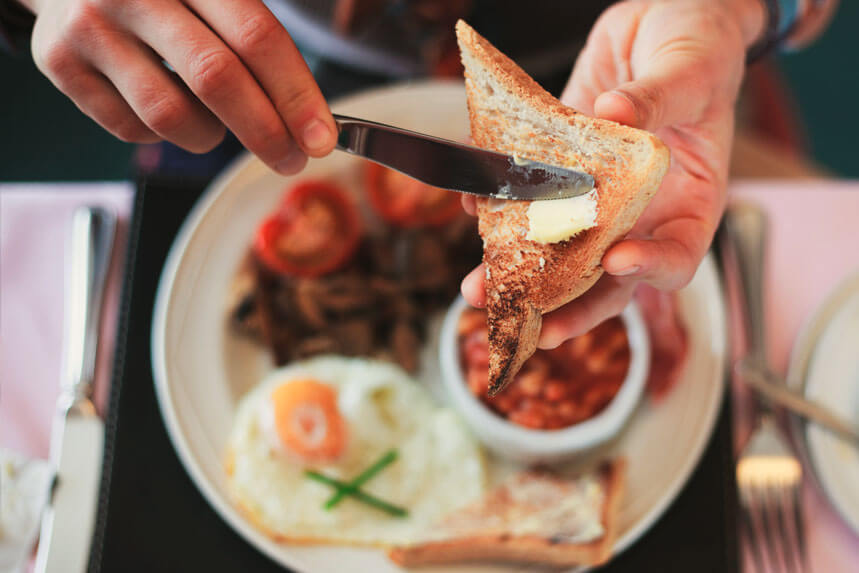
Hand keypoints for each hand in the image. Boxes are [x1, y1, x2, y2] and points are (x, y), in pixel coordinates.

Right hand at [21, 0, 336, 173]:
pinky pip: (132, 129)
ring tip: (215, 122)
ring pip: (171, 115)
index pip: (256, 37)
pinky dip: (163, 135)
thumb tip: (312, 122)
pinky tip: (167, 108)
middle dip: (266, 132)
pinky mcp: (59, 62)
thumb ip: (257, 42)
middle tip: (291, 159)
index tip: (322, 139)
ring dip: (209, 136)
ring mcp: (92, 26)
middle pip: (217, 79)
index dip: (295, 94)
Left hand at [461, 0, 762, 347]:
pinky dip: (500, 207)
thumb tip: (615, 114)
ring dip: (518, 272)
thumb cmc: (699, 46)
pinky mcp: (562, 170)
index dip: (649, 268)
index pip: (676, 256)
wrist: (661, 20)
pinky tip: (475, 207)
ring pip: (559, 249)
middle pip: (606, 277)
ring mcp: (597, 196)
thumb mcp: (691, 68)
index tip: (617, 260)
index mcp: (690, 200)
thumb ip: (658, 97)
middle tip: (527, 323)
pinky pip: (531, 198)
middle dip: (565, 304)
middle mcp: (641, 211)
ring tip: (478, 288)